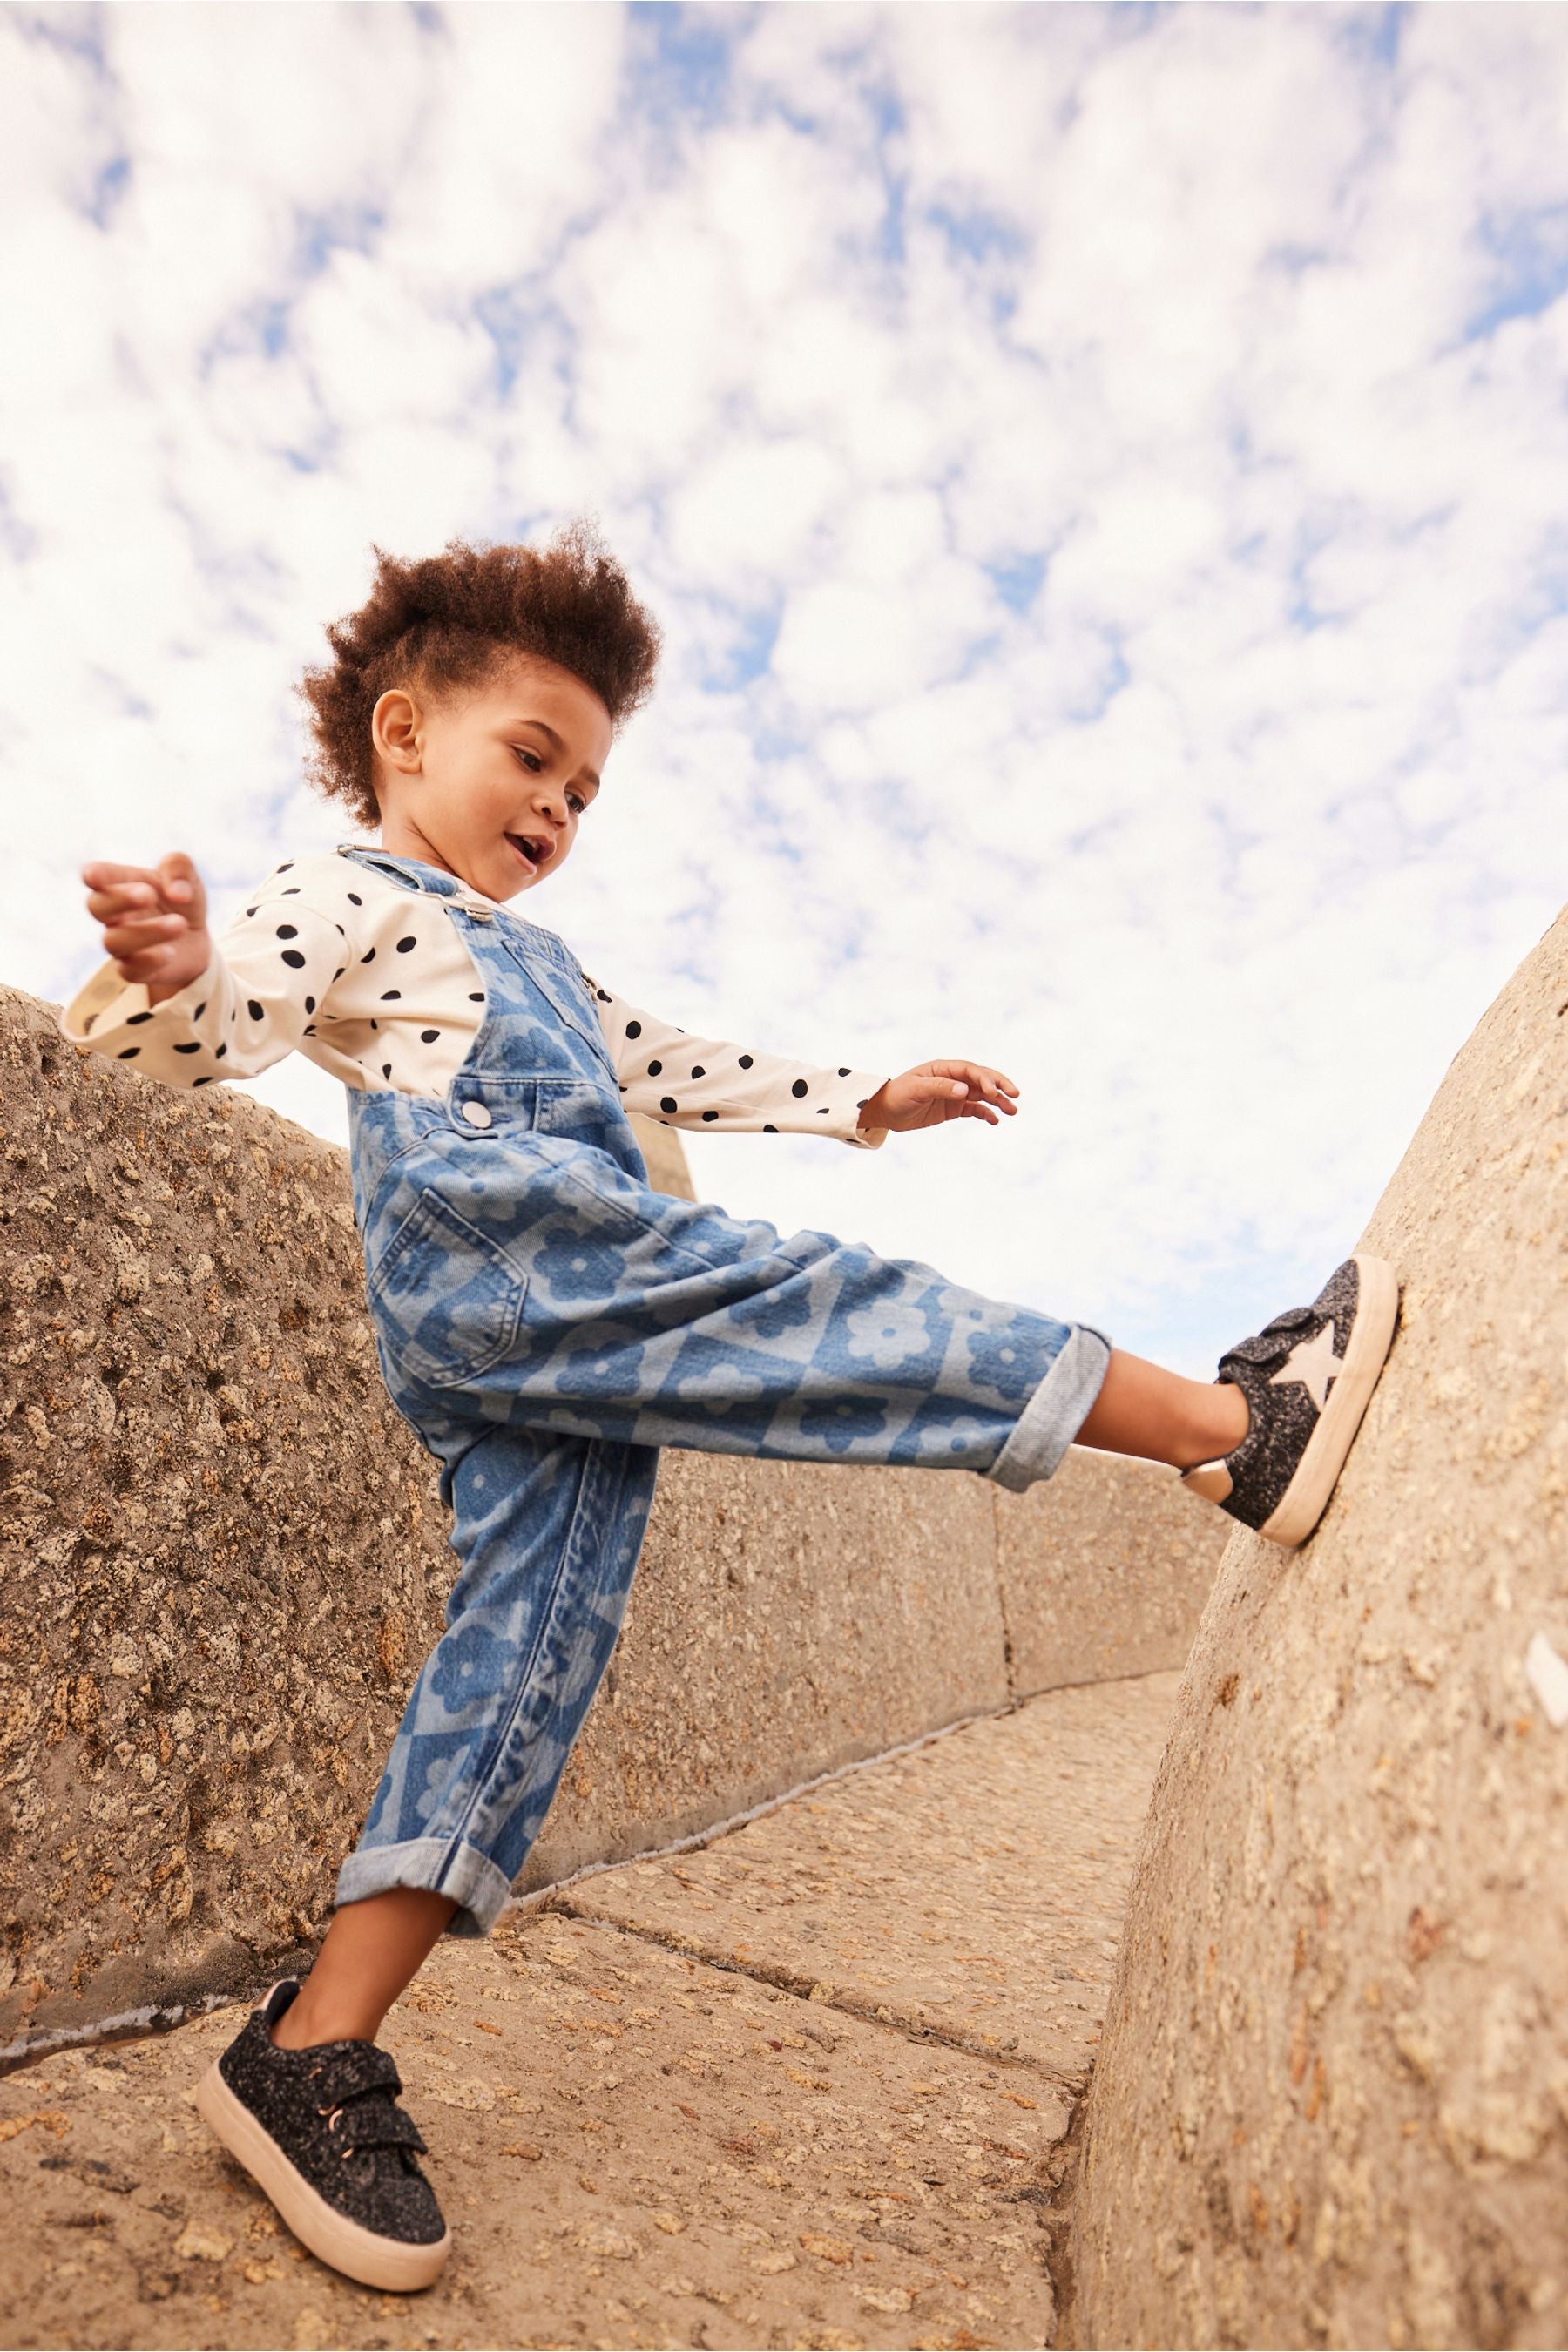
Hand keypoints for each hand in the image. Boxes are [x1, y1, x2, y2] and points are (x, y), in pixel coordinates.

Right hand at [80, 854, 211, 1002]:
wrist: (196, 936)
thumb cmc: (182, 898)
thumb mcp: (188, 877)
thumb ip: (180, 867)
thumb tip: (179, 892)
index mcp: (120, 883)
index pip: (96, 876)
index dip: (92, 875)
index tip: (94, 875)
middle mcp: (114, 914)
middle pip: (97, 907)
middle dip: (120, 899)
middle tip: (150, 894)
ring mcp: (121, 943)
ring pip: (113, 941)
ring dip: (147, 931)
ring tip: (180, 924)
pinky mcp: (134, 969)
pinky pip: (129, 970)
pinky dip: (149, 961)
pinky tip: (171, 952)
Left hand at [857, 1061, 1019, 1132]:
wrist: (886, 1111)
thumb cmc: (898, 1095)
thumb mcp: (916, 1090)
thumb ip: (940, 1088)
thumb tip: (965, 1090)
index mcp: (943, 1068)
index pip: (971, 1070)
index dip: (985, 1079)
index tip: (994, 1092)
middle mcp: (953, 1078)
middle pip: (982, 1079)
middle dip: (999, 1086)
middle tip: (1015, 1095)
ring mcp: (955, 1093)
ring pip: (982, 1095)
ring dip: (998, 1101)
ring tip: (1013, 1111)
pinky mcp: (953, 1108)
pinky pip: (974, 1109)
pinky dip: (986, 1113)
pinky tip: (995, 1121)